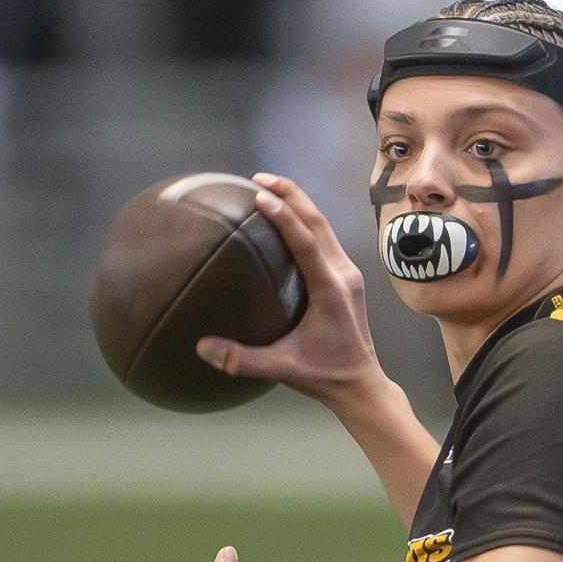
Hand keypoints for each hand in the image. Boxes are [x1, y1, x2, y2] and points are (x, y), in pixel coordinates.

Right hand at [195, 173, 388, 409]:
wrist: (360, 383)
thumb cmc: (325, 375)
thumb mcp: (282, 369)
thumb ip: (241, 360)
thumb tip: (202, 348)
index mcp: (329, 290)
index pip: (306, 242)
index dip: (284, 217)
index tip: (261, 196)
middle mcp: (342, 275)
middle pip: (318, 221)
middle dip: (291, 195)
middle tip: (259, 178)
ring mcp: (346, 274)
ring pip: (323, 225)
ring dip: (299, 203)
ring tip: (270, 187)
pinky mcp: (344, 278)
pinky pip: (324, 238)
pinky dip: (305, 220)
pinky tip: (286, 217)